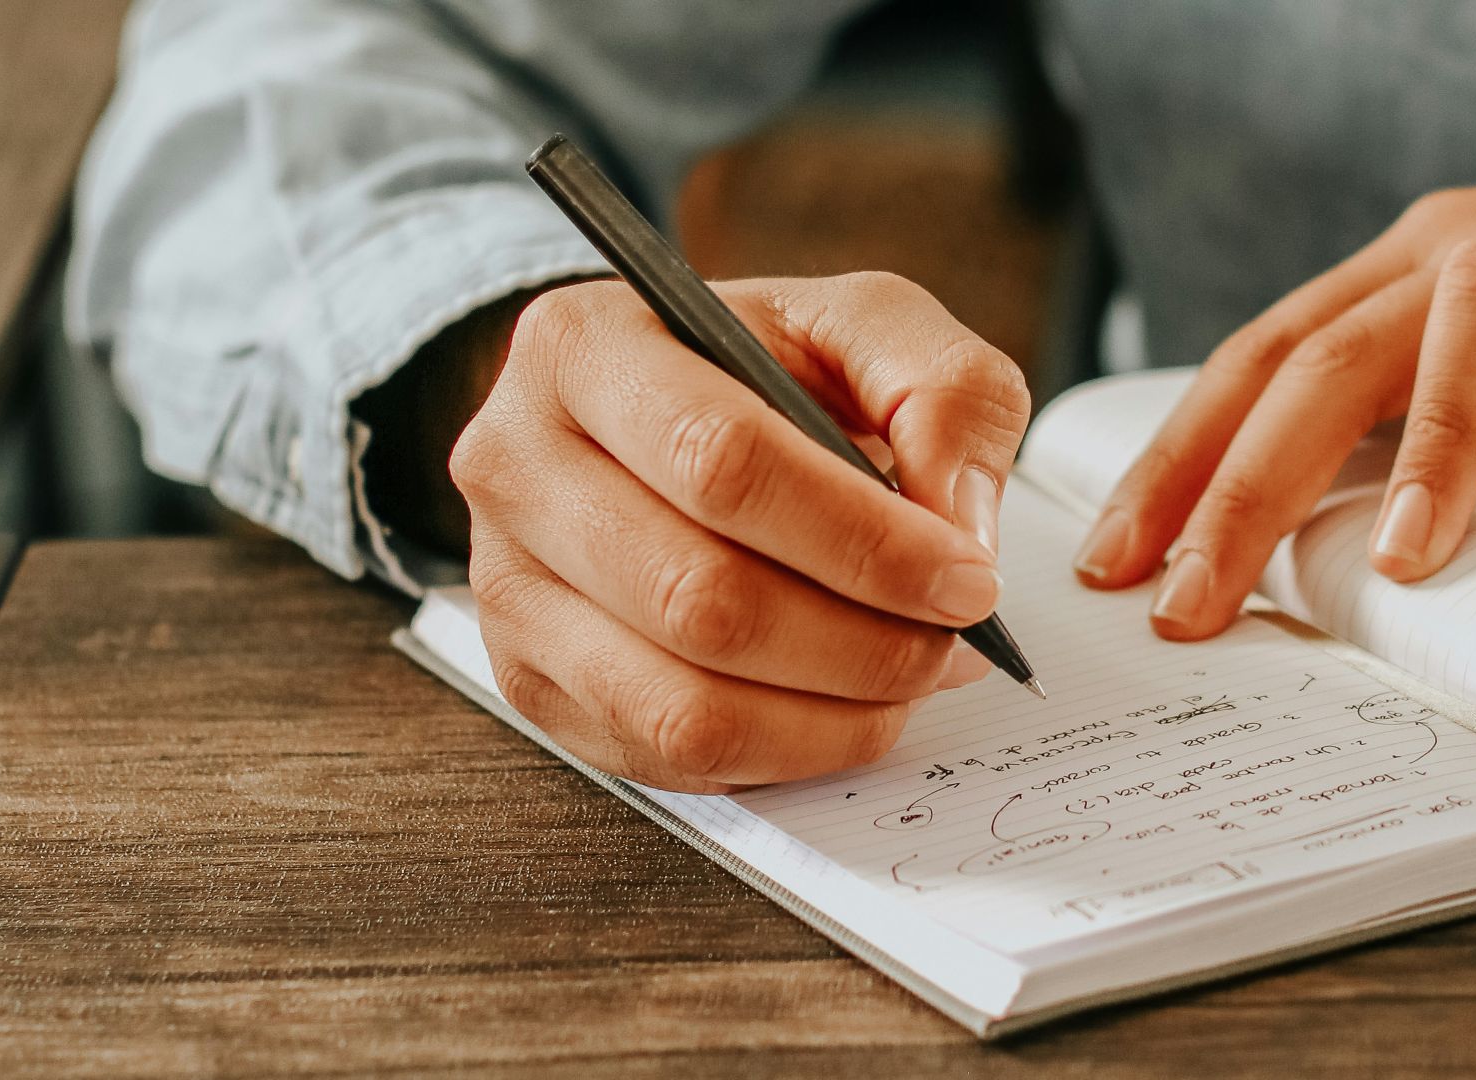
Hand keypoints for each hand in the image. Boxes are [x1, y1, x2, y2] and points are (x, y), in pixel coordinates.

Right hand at [451, 274, 1028, 791]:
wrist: (658, 416)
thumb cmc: (764, 369)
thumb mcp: (867, 327)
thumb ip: (943, 390)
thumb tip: (958, 526)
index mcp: (584, 348)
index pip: (722, 463)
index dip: (863, 541)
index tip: (968, 578)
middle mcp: (515, 467)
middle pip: (698, 599)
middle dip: (861, 642)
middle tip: (952, 641)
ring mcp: (506, 588)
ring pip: (682, 704)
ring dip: (833, 714)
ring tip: (912, 676)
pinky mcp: (531, 681)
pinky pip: (670, 759)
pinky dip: (787, 752)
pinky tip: (844, 705)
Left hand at [1076, 104, 1475, 638]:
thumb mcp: (1475, 346)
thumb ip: (1393, 414)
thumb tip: (1284, 540)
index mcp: (1396, 278)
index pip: (1256, 366)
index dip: (1175, 461)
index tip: (1113, 564)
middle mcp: (1464, 255)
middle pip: (1327, 361)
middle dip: (1244, 486)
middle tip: (1192, 601)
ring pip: (1474, 331)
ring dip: (1428, 449)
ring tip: (1397, 562)